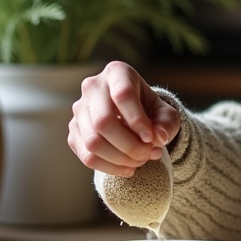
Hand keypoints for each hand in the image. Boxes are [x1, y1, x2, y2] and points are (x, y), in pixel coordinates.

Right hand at [68, 61, 181, 176]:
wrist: (133, 117)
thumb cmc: (150, 111)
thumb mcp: (166, 113)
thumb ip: (167, 123)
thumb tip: (159, 137)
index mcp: (117, 72)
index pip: (122, 95)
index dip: (138, 121)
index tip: (152, 139)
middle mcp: (92, 87)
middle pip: (103, 121)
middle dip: (130, 145)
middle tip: (150, 153)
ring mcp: (79, 110)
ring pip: (93, 142)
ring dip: (120, 159)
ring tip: (141, 161)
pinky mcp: (73, 132)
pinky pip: (87, 156)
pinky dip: (110, 168)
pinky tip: (128, 168)